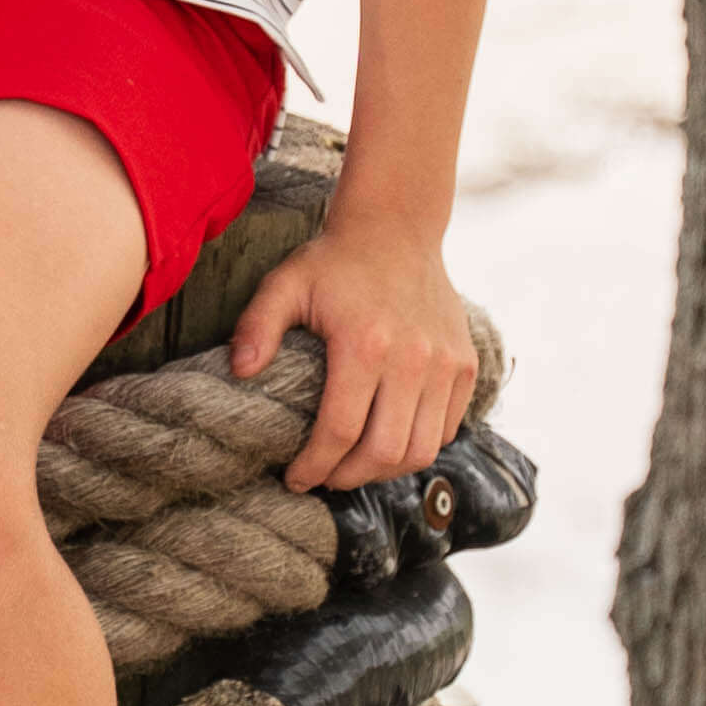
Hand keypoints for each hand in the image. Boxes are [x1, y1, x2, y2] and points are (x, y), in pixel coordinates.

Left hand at [231, 202, 476, 493]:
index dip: (314, 466)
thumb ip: (257, 326)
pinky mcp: (465, 364)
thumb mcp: (285, 283)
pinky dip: (418, 447)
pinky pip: (446, 429)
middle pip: (384, 451)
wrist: (397, 227)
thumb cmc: (334, 261)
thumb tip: (240, 372)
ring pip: (421, 450)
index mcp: (364, 343)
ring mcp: (445, 363)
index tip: (294, 478)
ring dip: (384, 472)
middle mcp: (412, 358)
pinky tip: (388, 441)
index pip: (340, 431)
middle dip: (348, 478)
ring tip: (354, 467)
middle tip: (323, 478)